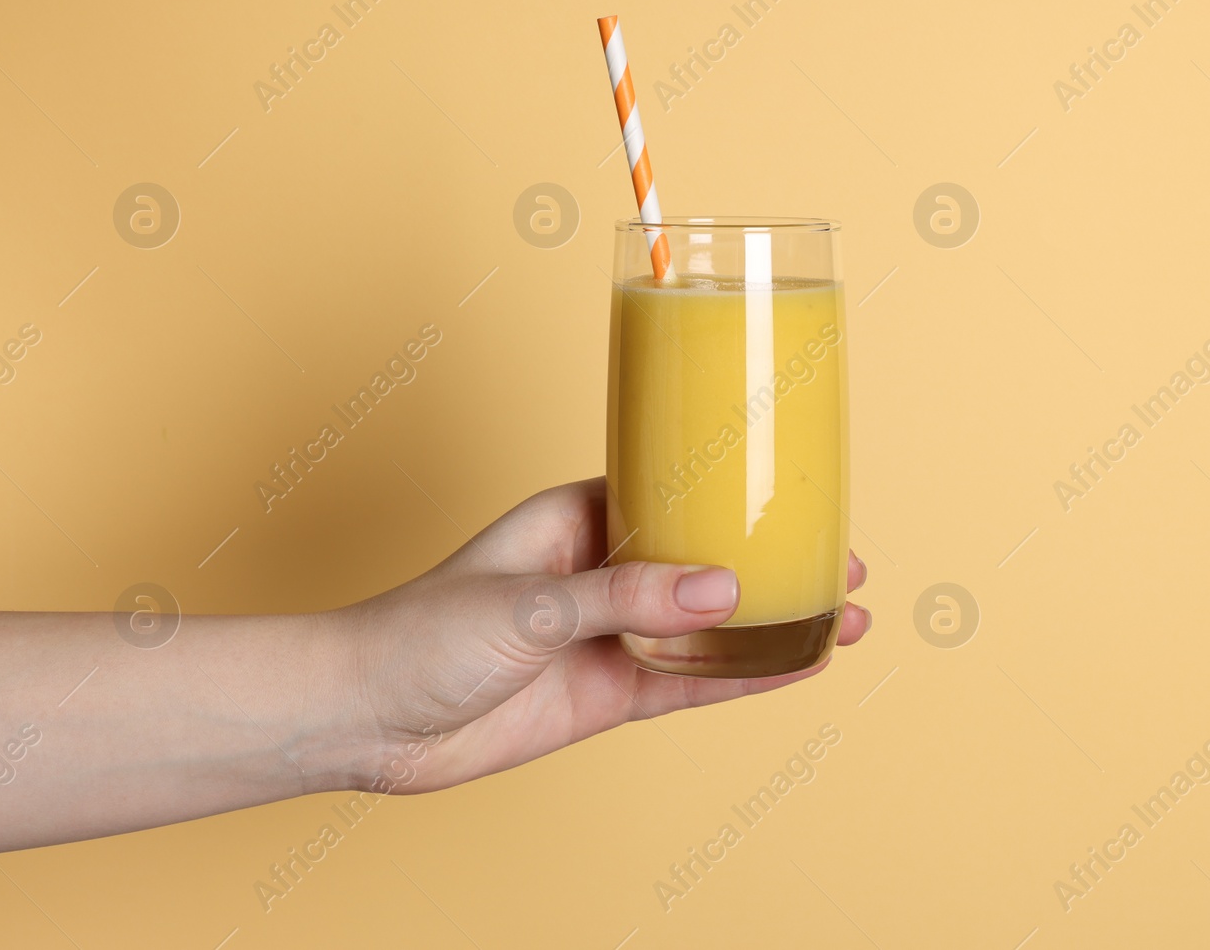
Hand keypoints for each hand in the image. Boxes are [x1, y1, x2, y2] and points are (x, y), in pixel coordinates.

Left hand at [341, 477, 870, 792]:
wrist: (362, 718)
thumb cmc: (418, 632)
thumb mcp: (528, 604)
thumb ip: (627, 598)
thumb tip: (724, 591)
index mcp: (577, 518)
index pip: (673, 490)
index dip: (738, 492)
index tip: (799, 492)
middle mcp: (601, 571)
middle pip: (707, 558)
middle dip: (774, 559)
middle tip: (847, 561)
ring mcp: (608, 635)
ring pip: (710, 625)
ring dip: (774, 621)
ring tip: (847, 616)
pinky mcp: (606, 694)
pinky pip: (690, 683)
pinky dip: (744, 677)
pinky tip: (796, 669)